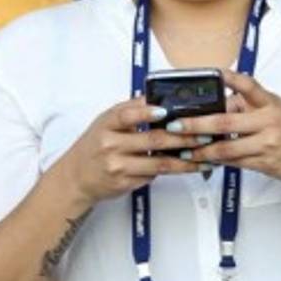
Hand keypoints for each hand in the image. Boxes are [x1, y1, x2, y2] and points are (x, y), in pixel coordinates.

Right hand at [57, 97, 207, 205]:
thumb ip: (130, 110)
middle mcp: (111, 144)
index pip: (127, 115)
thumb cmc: (94, 146)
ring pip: (159, 163)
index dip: (148, 112)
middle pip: (153, 140)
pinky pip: (154, 175)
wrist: (76, 178)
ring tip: (205, 155)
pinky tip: (190, 166)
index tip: (167, 111)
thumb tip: (159, 98)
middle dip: (183, 137)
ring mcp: (118, 166)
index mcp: (107, 124)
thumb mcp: (106, 122)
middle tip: (204, 134)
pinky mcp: (125, 183)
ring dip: (186, 159)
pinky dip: (174, 170)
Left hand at [166, 69, 280, 187]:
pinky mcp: (265, 163)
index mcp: (271, 104)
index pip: (249, 86)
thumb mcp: (279, 110)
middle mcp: (269, 122)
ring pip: (227, 148)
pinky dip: (218, 160)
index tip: (213, 72)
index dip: (230, 78)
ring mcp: (267, 144)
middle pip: (226, 122)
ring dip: (202, 150)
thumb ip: (253, 106)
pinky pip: (235, 162)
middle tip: (176, 124)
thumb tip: (224, 103)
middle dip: (196, 124)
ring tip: (184, 149)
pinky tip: (204, 159)